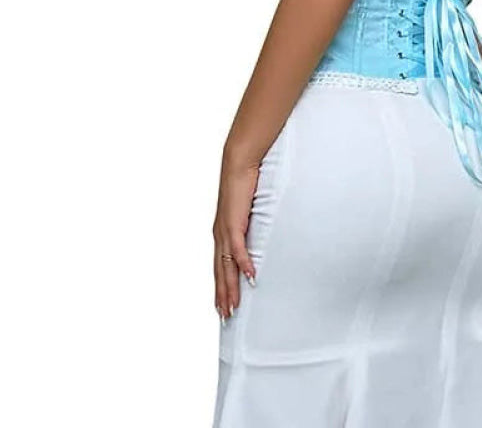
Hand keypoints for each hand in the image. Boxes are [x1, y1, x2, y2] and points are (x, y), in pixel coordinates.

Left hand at [212, 159, 259, 321]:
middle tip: (226, 317)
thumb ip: (251, 224)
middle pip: (220, 272)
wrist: (238, 163)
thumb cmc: (244, 183)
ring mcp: (225, 230)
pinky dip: (244, 264)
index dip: (221, 287)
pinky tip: (250, 277)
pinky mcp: (233, 223)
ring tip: (233, 307)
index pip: (220, 267)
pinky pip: (239, 249)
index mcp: (222, 233)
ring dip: (230, 288)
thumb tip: (261, 234)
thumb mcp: (247, 210)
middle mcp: (220, 235)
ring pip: (226, 266)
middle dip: (223, 296)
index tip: (223, 306)